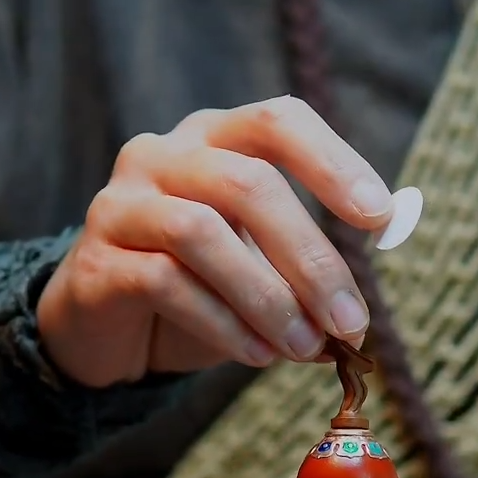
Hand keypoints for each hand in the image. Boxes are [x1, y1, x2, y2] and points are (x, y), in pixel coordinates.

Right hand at [37, 97, 392, 386]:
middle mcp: (164, 155)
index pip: (278, 122)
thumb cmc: (195, 291)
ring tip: (304, 348)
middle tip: (351, 323)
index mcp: (215, 140)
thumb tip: (357, 321)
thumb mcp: (259, 274)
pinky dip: (223, 324)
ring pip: (202, 233)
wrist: (105, 330)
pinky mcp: (98, 260)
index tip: (380, 219)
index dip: (333, 163)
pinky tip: (257, 355)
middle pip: (248, 184)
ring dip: (267, 298)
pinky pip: (165, 282)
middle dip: (310, 259)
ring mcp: (122, 203)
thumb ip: (302, 279)